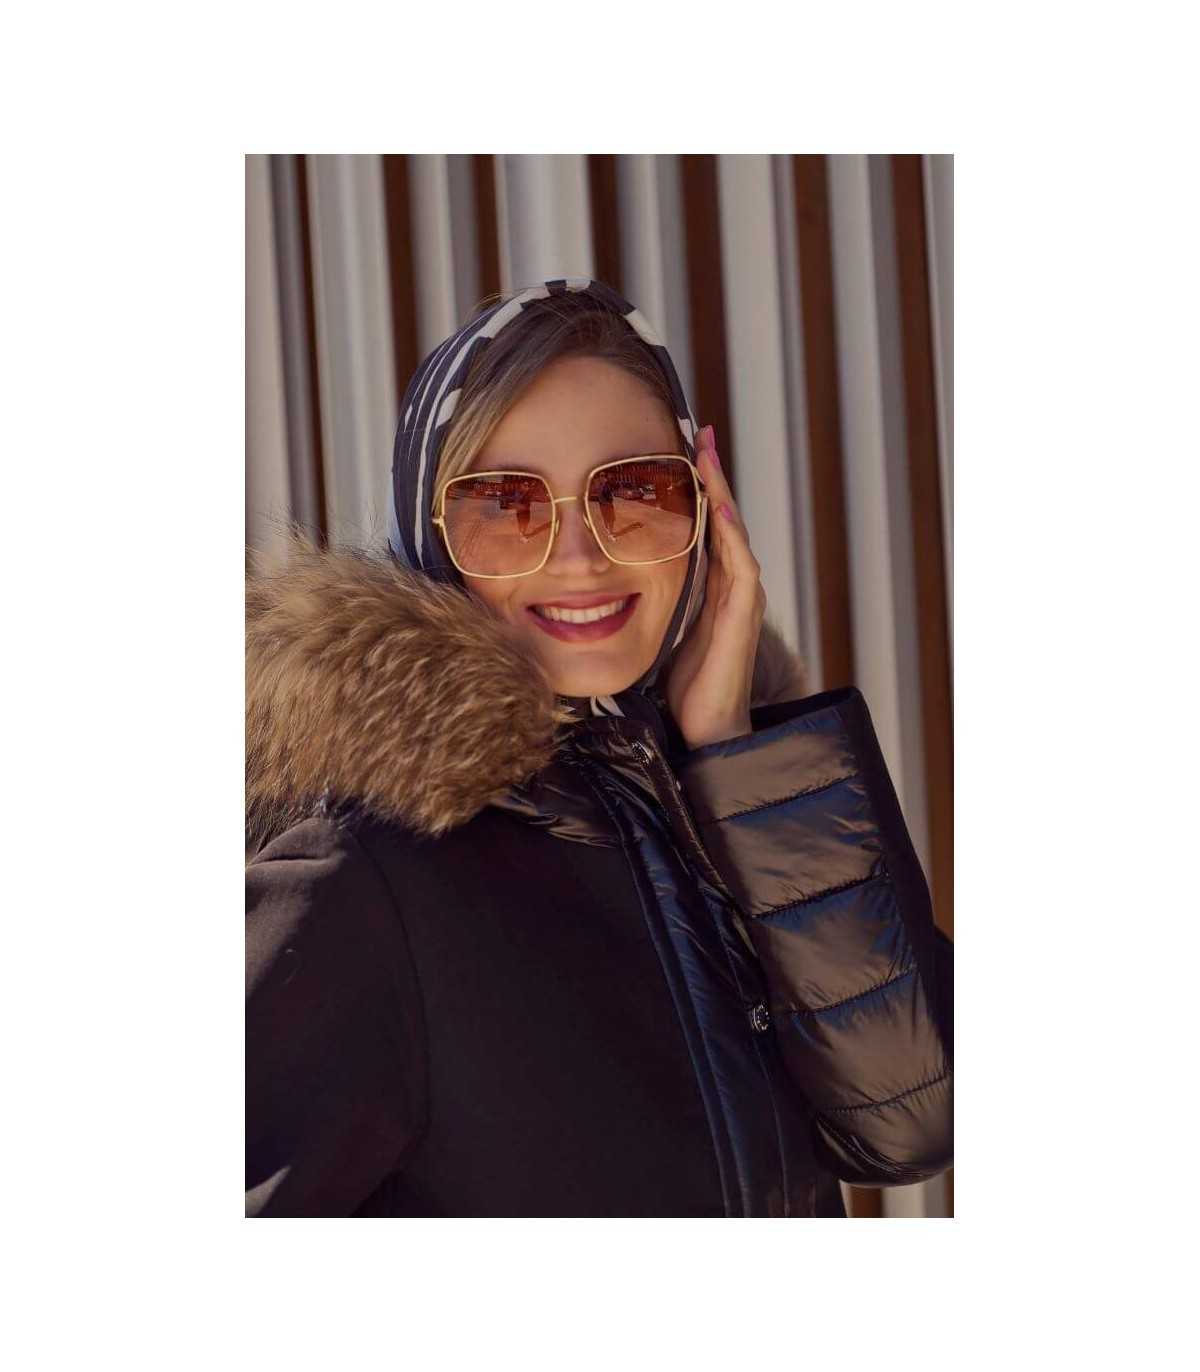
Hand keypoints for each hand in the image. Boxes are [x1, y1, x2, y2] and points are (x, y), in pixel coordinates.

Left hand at [662, 424, 765, 750]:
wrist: (705, 730)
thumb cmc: (681, 686)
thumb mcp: (656, 630)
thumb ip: (644, 603)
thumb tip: (598, 580)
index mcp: (710, 585)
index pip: (704, 523)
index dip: (696, 486)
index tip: (680, 448)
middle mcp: (731, 584)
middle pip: (723, 516)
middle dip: (713, 475)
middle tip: (701, 434)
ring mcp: (741, 597)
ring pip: (733, 531)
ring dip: (722, 492)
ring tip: (708, 455)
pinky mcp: (742, 616)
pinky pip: (740, 566)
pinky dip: (729, 535)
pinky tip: (716, 509)